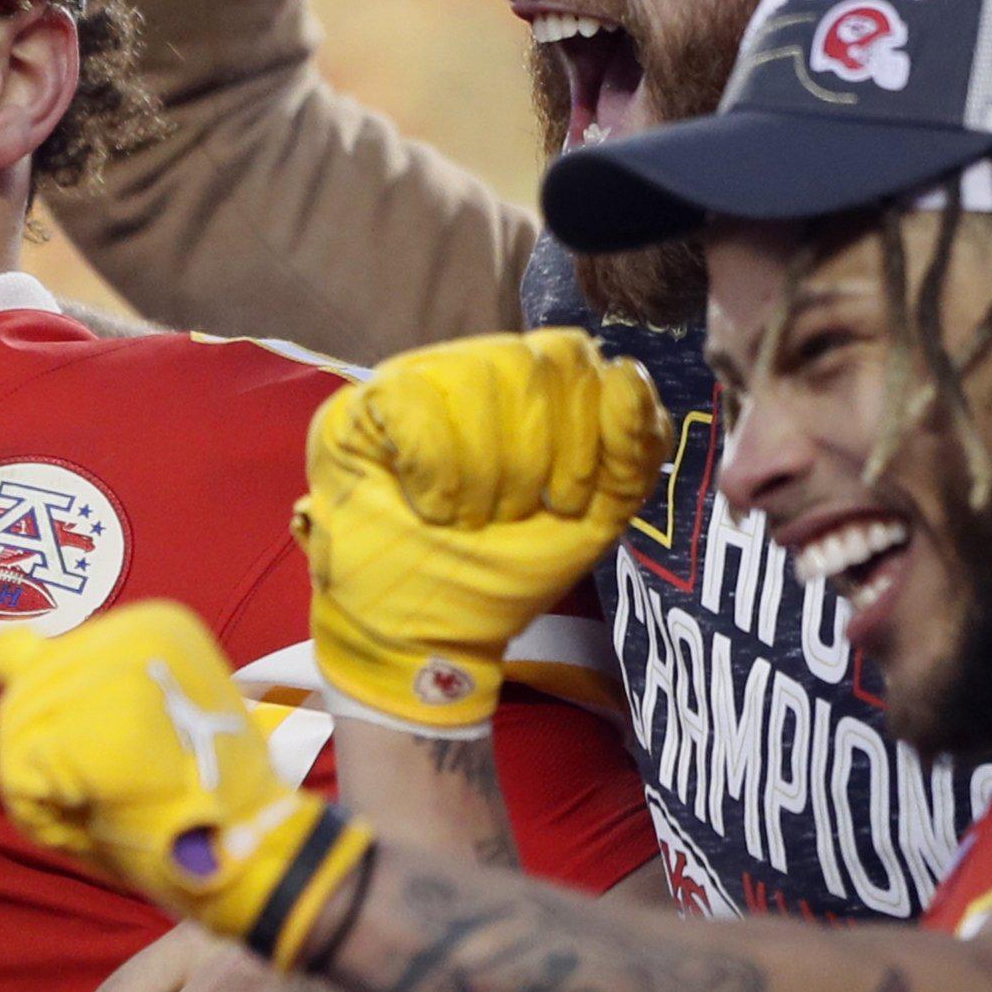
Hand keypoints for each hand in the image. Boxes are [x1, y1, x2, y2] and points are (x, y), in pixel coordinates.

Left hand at [0, 601, 371, 966]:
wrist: (250, 850)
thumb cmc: (198, 799)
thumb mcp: (144, 715)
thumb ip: (71, 677)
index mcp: (156, 623)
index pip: (55, 661)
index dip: (75, 724)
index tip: (139, 754)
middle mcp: (132, 631)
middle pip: (28, 693)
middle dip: (54, 757)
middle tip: (122, 788)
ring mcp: (108, 673)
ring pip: (16, 733)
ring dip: (51, 788)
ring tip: (116, 801)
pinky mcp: (87, 723)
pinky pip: (17, 773)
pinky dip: (45, 811)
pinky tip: (101, 812)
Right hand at [297, 331, 664, 733]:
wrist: (422, 635)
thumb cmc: (501, 572)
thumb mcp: (594, 519)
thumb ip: (633, 449)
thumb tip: (628, 374)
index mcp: (534, 389)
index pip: (576, 356)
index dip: (585, 432)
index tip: (566, 503)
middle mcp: (474, 371)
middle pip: (532, 361)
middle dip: (537, 457)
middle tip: (513, 515)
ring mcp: (414, 382)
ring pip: (476, 374)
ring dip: (485, 471)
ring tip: (469, 519)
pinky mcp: (358, 408)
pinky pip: (413, 399)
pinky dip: (434, 466)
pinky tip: (429, 505)